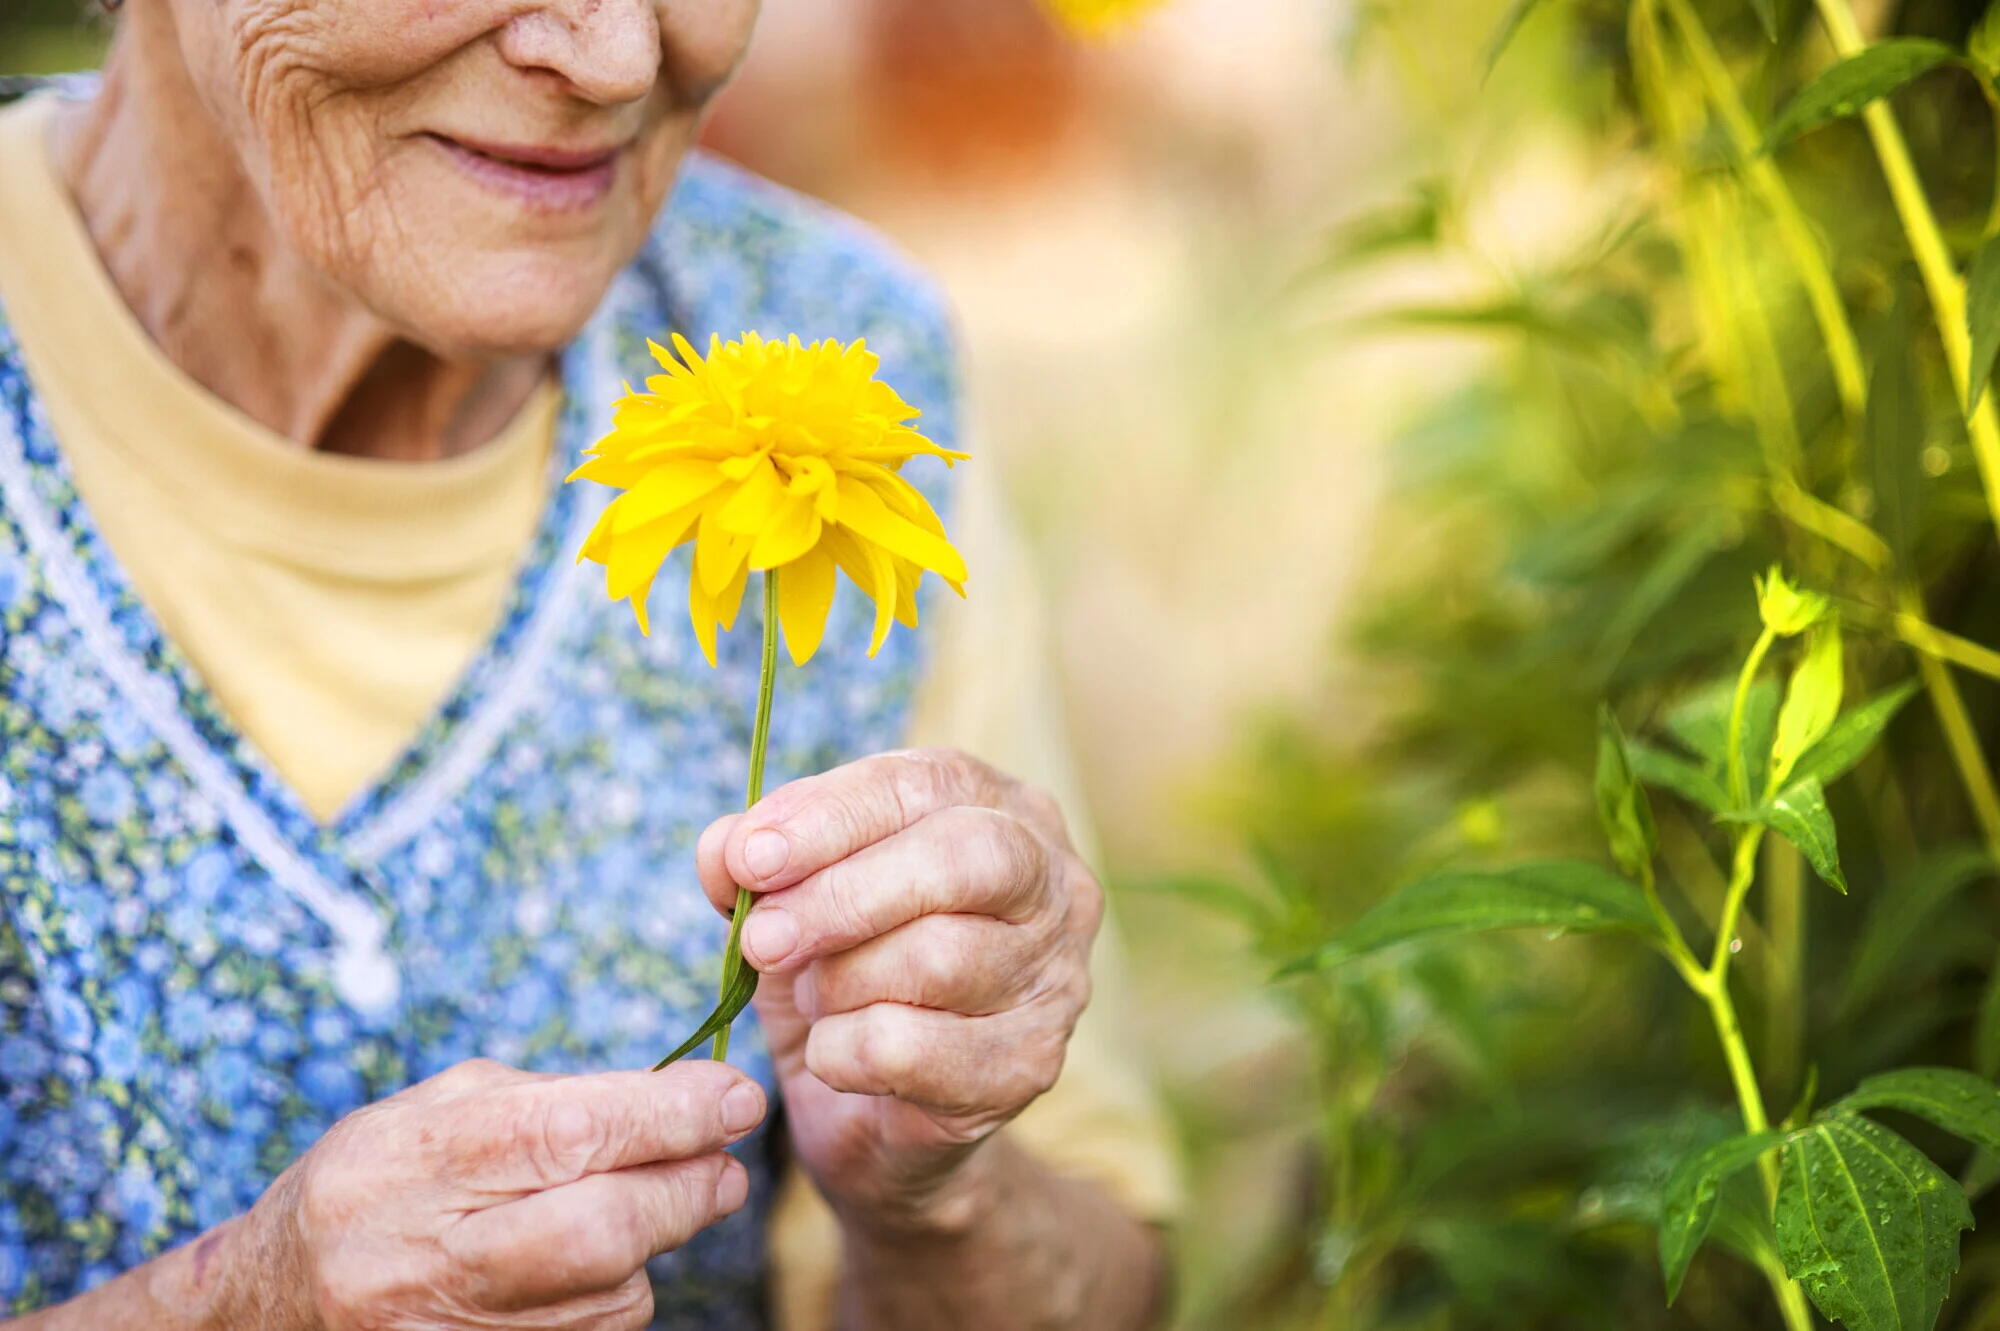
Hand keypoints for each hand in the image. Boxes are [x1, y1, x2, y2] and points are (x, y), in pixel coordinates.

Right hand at [248, 1058, 764, 1329]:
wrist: (271, 1308)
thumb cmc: (374, 1185)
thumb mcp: (435, 1113)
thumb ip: (550, 1100)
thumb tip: (684, 1098)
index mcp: (409, 1161)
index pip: (566, 1132)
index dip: (669, 1114)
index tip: (735, 1096)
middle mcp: (419, 1257)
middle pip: (600, 1229)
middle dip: (687, 1191)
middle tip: (726, 1165)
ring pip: (608, 1298)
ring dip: (652, 1251)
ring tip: (638, 1212)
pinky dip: (612, 1300)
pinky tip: (588, 1272)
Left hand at [695, 748, 1102, 1231]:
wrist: (876, 1114)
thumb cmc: (845, 975)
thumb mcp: (791, 902)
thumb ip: (756, 860)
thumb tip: (726, 847)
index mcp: (996, 808)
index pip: (921, 785)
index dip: (829, 816)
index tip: (750, 858)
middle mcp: (1050, 881)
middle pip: (960, 859)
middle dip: (844, 896)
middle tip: (763, 939)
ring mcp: (1056, 975)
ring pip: (941, 957)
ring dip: (842, 983)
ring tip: (813, 999)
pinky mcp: (1032, 1064)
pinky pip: (920, 1049)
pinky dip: (848, 1053)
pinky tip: (832, 1055)